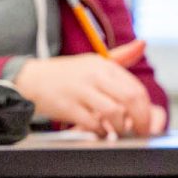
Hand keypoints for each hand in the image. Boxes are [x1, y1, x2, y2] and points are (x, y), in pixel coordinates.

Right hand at [11, 39, 162, 136]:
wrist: (30, 79)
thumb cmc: (65, 74)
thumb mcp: (93, 62)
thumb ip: (120, 57)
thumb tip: (143, 44)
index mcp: (103, 65)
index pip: (136, 88)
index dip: (146, 109)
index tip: (147, 122)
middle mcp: (94, 75)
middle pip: (130, 98)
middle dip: (141, 120)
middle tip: (141, 133)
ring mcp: (80, 91)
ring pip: (113, 112)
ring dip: (120, 128)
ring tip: (117, 133)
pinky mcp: (67, 106)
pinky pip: (92, 123)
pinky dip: (100, 132)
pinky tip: (99, 133)